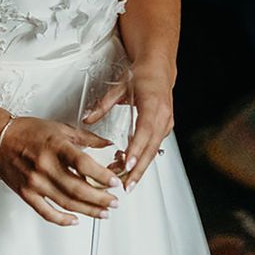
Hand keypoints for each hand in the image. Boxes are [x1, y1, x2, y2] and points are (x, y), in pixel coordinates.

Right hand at [0, 116, 122, 226]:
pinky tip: (75, 220)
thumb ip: (86, 138)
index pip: (84, 165)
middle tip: (114, 202)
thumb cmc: (28, 131)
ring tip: (103, 212)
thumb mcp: (60, 128)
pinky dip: (62, 219)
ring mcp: (35, 182)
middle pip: (78, 188)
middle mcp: (46, 165)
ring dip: (88, 211)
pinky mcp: (26, 194)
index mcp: (56, 146)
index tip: (115, 183)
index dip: (103, 176)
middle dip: (101, 199)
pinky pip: (46, 212)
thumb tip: (107, 144)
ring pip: (66, 203)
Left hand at [82, 63, 173, 192]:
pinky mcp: (164, 128)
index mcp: (153, 105)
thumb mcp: (120, 86)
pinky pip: (154, 146)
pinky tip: (129, 164)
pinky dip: (142, 157)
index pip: (144, 132)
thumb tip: (88, 118)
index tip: (127, 164)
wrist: (159, 68)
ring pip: (153, 151)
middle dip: (138, 170)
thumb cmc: (142, 74)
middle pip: (151, 149)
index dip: (136, 149)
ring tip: (124, 180)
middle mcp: (163, 117)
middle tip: (126, 186)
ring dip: (139, 167)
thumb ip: (103, 104)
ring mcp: (166, 123)